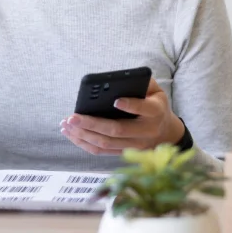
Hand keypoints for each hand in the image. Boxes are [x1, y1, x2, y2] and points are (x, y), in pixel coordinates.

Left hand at [60, 78, 184, 154]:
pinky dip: (84, 143)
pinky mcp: (124, 153)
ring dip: (83, 135)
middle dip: (91, 124)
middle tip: (72, 117)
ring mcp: (135, 145)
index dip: (130, 106)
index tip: (116, 101)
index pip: (144, 109)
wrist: (165, 132)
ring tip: (66, 125)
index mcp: (155, 112)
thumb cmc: (154, 104)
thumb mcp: (155, 90)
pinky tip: (71, 134)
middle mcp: (146, 132)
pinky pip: (102, 151)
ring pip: (106, 143)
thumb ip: (141, 83)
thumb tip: (120, 80)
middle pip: (116, 130)